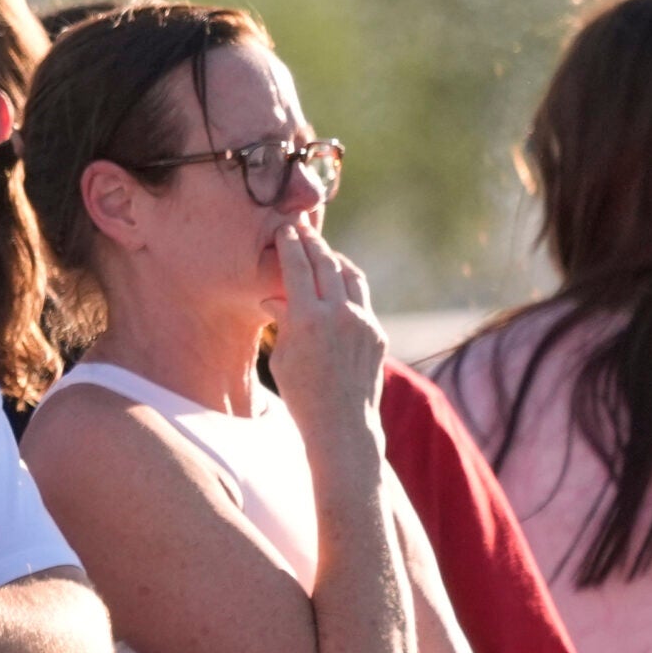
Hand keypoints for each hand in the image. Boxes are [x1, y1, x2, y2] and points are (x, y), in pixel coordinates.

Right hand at [265, 223, 385, 443]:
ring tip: (324, 253)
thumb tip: (274, 297)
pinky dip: (348, 287)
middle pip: (326, 263)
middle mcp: (339, 314)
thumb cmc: (301, 394)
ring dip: (335, 260)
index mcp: (308, 318)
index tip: (285, 229)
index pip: (297, 267)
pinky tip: (338, 287)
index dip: (290, 244)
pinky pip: (362, 299)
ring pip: (351, 275)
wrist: (342, 423)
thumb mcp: (282, 356)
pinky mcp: (377, 333)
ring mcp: (363, 322)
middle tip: (302, 229)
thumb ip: (282, 320)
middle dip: (313, 243)